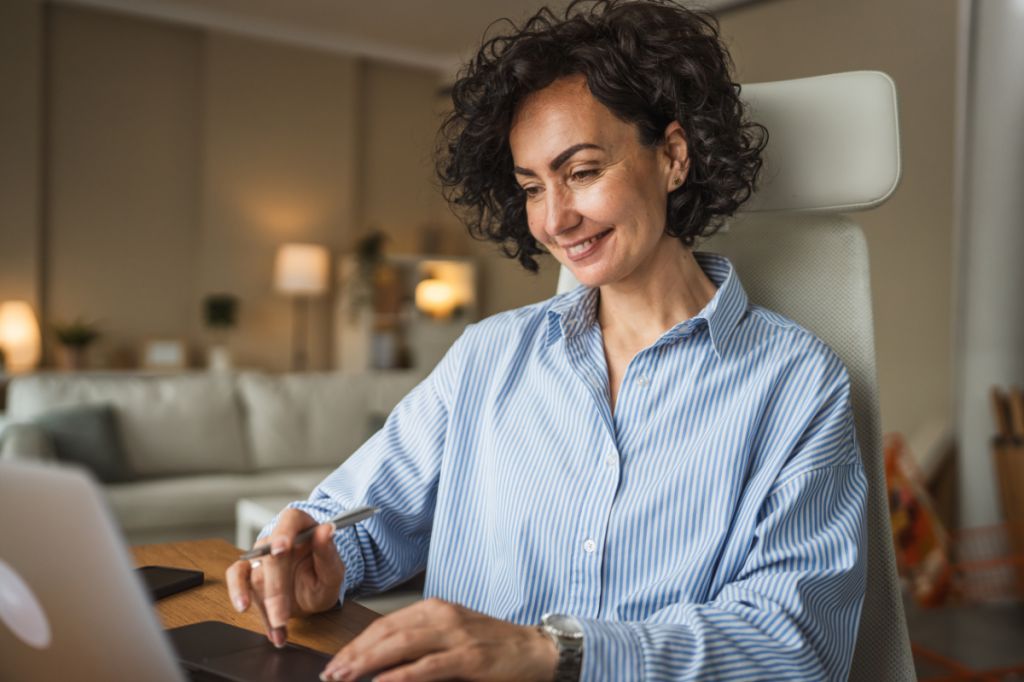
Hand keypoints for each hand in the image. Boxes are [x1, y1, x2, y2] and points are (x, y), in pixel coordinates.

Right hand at [225, 508, 345, 647]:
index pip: (290, 520)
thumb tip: (327, 530)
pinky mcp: (248, 571)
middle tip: (282, 615)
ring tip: (276, 624)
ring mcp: (260, 554)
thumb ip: (328, 552)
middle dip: (275, 589)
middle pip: (270, 556)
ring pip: (254, 573)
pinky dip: (242, 598)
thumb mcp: (333, 570)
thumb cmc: (323, 575)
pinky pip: (237, 579)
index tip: (282, 550)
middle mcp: (277, 537)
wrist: (313, 591)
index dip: (284, 533)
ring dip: (264, 604)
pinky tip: (253, 615)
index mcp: (301, 527)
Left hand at [320, 598, 557, 681]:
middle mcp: (442, 615)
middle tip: (330, 673)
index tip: (335, 661)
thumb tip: (382, 661)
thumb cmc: (494, 645)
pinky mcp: (470, 656)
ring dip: (368, 662)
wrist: (536, 649)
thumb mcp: (453, 635)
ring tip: (345, 676)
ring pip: (401, 645)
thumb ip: (421, 642)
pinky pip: (428, 665)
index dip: (356, 643)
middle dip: (354, 654)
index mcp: (435, 608)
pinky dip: (402, 674)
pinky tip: (381, 681)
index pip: (385, 624)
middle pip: (387, 632)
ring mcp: (456, 635)